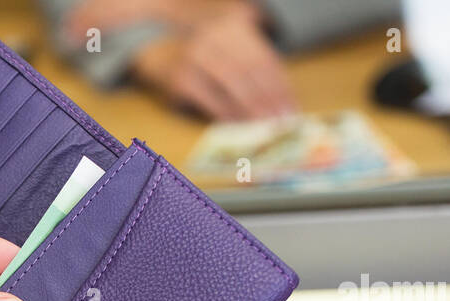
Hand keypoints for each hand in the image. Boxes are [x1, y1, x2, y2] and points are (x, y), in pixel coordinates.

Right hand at [129, 4, 296, 119]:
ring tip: (265, 126)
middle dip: (269, 99)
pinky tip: (239, 125)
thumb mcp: (231, 48)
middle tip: (282, 121)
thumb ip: (255, 66)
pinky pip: (210, 99)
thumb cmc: (205, 57)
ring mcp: (195, 56)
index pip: (264, 58)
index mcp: (234, 25)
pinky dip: (226, 113)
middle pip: (250, 71)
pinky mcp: (180, 78)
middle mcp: (215, 36)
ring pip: (232, 84)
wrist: (158, 50)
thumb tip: (283, 100)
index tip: (291, 107)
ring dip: (251, 108)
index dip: (280, 85)